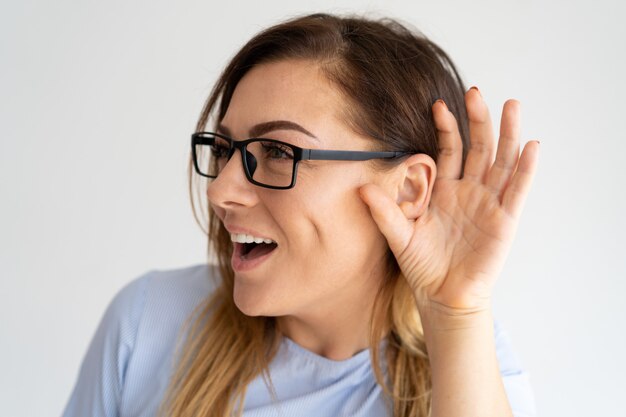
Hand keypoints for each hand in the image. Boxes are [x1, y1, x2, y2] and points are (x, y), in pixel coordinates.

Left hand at [359, 87, 539, 314]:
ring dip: (508, 134)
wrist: (443, 296)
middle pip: (479, 148)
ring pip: (502, 162)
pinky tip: (530, 146)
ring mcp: (489, 203)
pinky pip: (517, 191)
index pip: (450, 150)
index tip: (438, 105)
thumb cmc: (422, 265)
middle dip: (478, 120)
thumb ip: (384, 210)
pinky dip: (525, 169)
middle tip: (475, 93)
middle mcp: (469, 191)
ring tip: (511, 106)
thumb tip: (360, 186)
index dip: (446, 127)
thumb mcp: (399, 235)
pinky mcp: (504, 220)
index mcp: (445, 190)